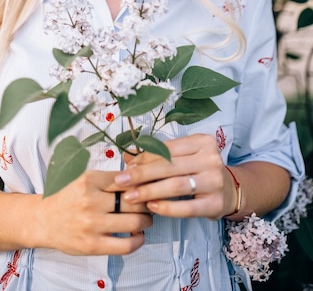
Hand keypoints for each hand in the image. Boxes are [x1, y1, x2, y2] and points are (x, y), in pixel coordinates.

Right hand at [36, 169, 152, 254]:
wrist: (43, 220)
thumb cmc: (66, 197)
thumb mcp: (83, 178)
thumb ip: (107, 177)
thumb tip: (137, 174)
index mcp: (89, 180)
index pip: (126, 179)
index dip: (141, 182)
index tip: (148, 185)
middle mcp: (91, 201)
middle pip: (133, 200)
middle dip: (147, 201)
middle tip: (150, 202)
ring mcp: (92, 224)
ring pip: (133, 221)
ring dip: (146, 220)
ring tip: (146, 218)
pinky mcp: (92, 245)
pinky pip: (125, 245)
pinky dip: (138, 240)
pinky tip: (139, 235)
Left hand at [114, 134, 235, 219]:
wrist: (229, 191)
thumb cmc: (198, 170)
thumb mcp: (182, 157)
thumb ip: (158, 155)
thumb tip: (127, 157)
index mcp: (202, 141)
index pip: (168, 149)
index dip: (144, 158)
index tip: (126, 167)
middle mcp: (211, 158)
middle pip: (170, 166)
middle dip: (142, 174)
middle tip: (121, 181)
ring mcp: (215, 181)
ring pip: (176, 186)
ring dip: (150, 191)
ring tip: (130, 196)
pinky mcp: (215, 203)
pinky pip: (187, 207)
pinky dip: (167, 208)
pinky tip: (151, 207)